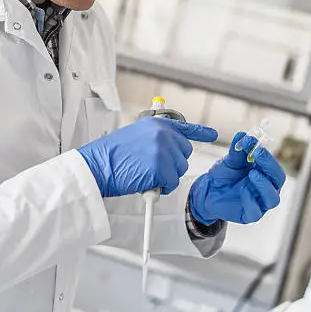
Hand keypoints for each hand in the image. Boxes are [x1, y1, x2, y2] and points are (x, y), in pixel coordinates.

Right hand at [77, 117, 217, 196]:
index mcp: (157, 124)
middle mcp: (163, 134)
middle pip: (184, 153)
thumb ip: (154, 138)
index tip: (213, 134)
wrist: (97, 166)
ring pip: (179, 169)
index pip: (185, 127)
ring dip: (166, 176)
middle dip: (172, 163)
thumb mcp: (134, 136)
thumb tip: (170, 148)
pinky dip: (161, 187)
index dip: (201, 132)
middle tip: (150, 167)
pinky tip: (145, 181)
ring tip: (144, 173)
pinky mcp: (162, 168)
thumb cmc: (111, 155)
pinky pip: (172, 183)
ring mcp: (164, 150)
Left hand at [189, 132, 285, 224]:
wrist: (208, 190)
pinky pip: (255, 212)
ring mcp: (259, 203)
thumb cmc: (225, 175)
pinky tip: (242, 190)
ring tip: (252, 174)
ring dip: (264, 185)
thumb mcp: (230, 160)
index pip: (274, 167)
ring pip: (273, 199)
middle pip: (278, 181)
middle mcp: (266, 189)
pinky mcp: (249, 215)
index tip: (257, 147)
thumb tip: (243, 135)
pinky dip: (250, 200)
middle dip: (270, 167)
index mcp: (265, 174)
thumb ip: (238, 150)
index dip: (268, 157)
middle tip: (258, 154)